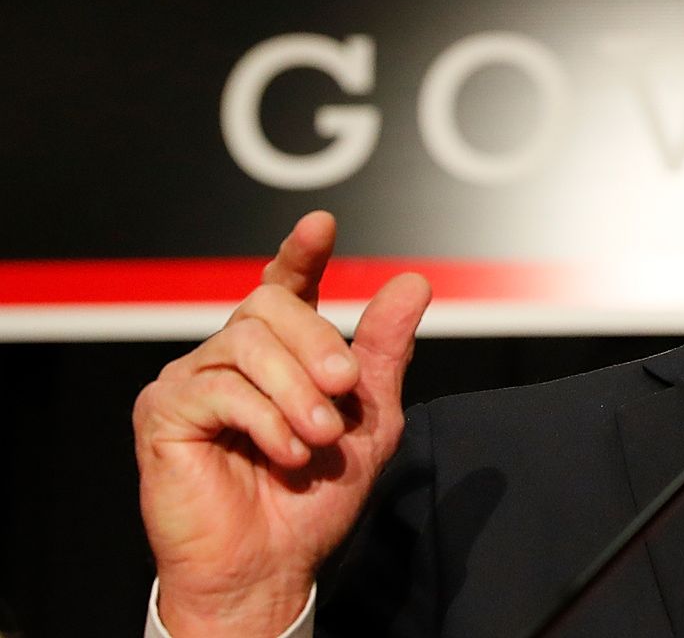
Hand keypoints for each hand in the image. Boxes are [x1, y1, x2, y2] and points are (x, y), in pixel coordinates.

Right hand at [133, 211, 431, 636]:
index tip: (321, 224)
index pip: (286, 286)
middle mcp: (231, 356)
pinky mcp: (162, 412)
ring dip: (296, 393)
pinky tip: (283, 452)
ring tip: (318, 438)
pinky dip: (263, 419)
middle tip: (343, 392)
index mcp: (280, 353)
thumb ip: (385, 351)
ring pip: (246, 345)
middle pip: (268, 306)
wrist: (273, 566)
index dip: (301, 253)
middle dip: (316, 344)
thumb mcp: (370, 420)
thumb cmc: (314, 498)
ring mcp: (192, 379)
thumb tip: (413, 280)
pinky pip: (217, 389)